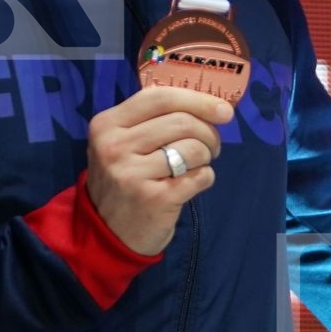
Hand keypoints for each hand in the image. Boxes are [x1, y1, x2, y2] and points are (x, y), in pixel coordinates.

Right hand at [83, 87, 231, 255]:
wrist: (107, 234)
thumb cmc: (125, 180)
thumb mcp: (124, 143)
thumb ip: (156, 119)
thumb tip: (214, 106)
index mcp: (107, 124)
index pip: (160, 97)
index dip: (198, 100)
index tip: (224, 110)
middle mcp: (115, 147)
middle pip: (182, 122)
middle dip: (208, 132)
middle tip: (211, 146)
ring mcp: (133, 174)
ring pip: (194, 149)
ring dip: (206, 156)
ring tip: (196, 166)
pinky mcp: (154, 199)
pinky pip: (200, 176)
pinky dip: (205, 177)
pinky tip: (191, 184)